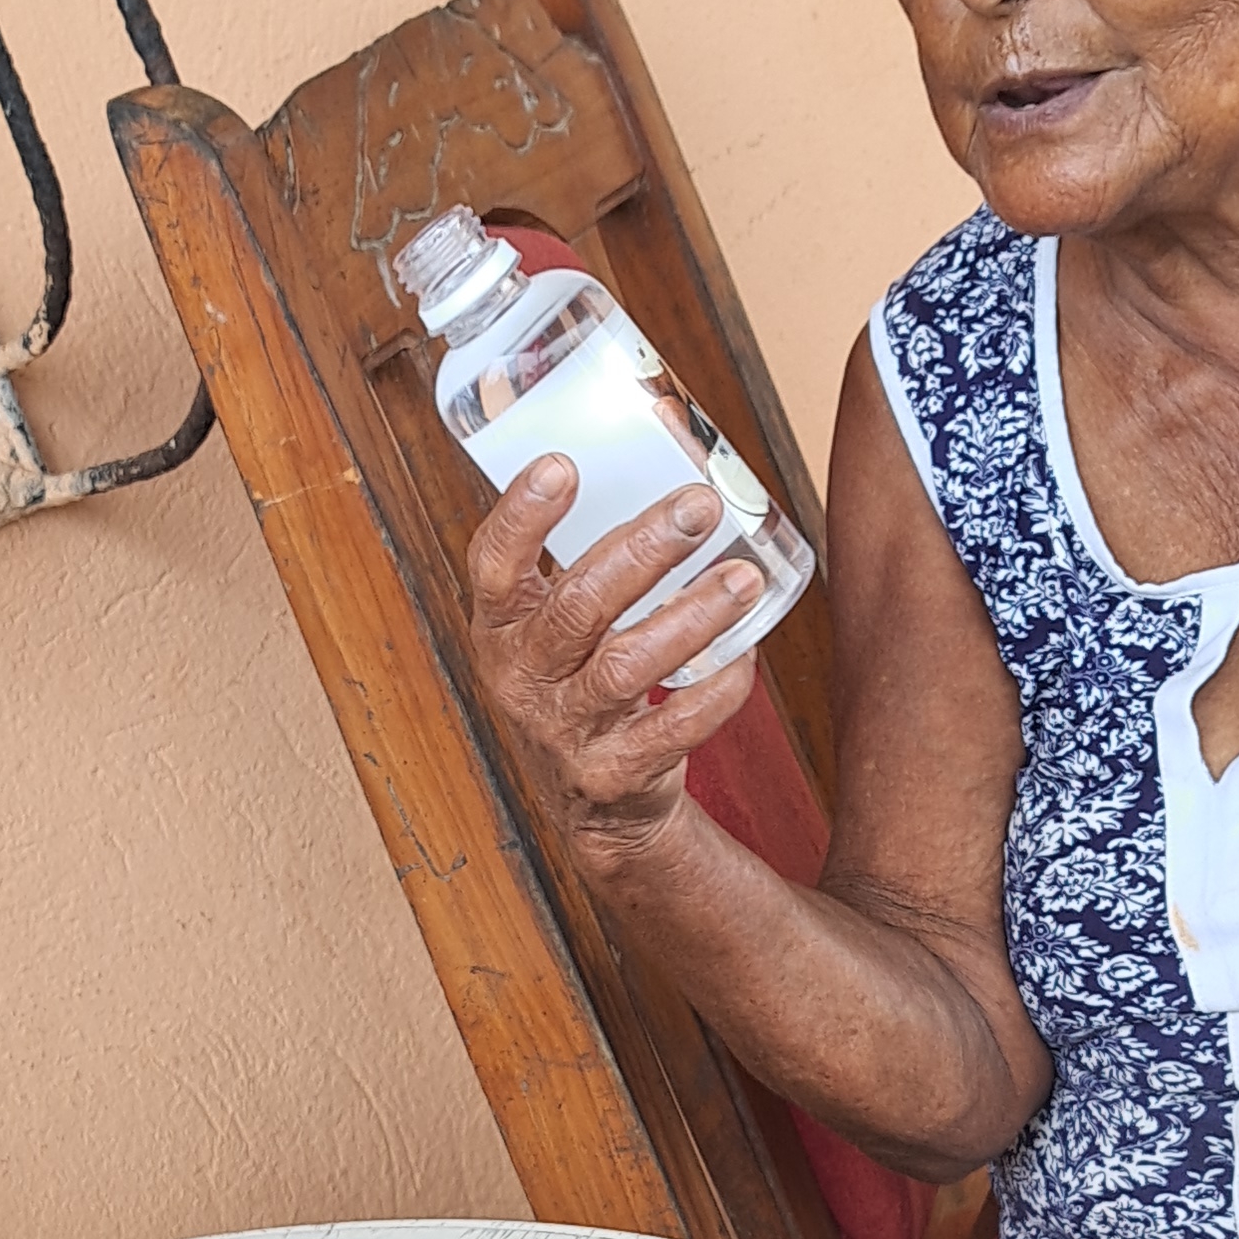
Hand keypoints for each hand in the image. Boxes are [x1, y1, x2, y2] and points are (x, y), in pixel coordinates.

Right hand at [462, 456, 770, 868]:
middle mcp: (523, 678)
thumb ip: (594, 553)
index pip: (493, 566)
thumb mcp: (559, 622)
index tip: (561, 465)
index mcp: (502, 627)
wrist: (597, 800)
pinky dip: (715, 690)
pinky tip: (745, 655)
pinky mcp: (611, 774)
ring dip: (691, 616)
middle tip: (699, 507)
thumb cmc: (584, 680)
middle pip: (577, 607)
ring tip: (742, 579)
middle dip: (642, 551)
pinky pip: (670, 728)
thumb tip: (676, 438)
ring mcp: (564, 731)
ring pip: (626, 666)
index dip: (521, 517)